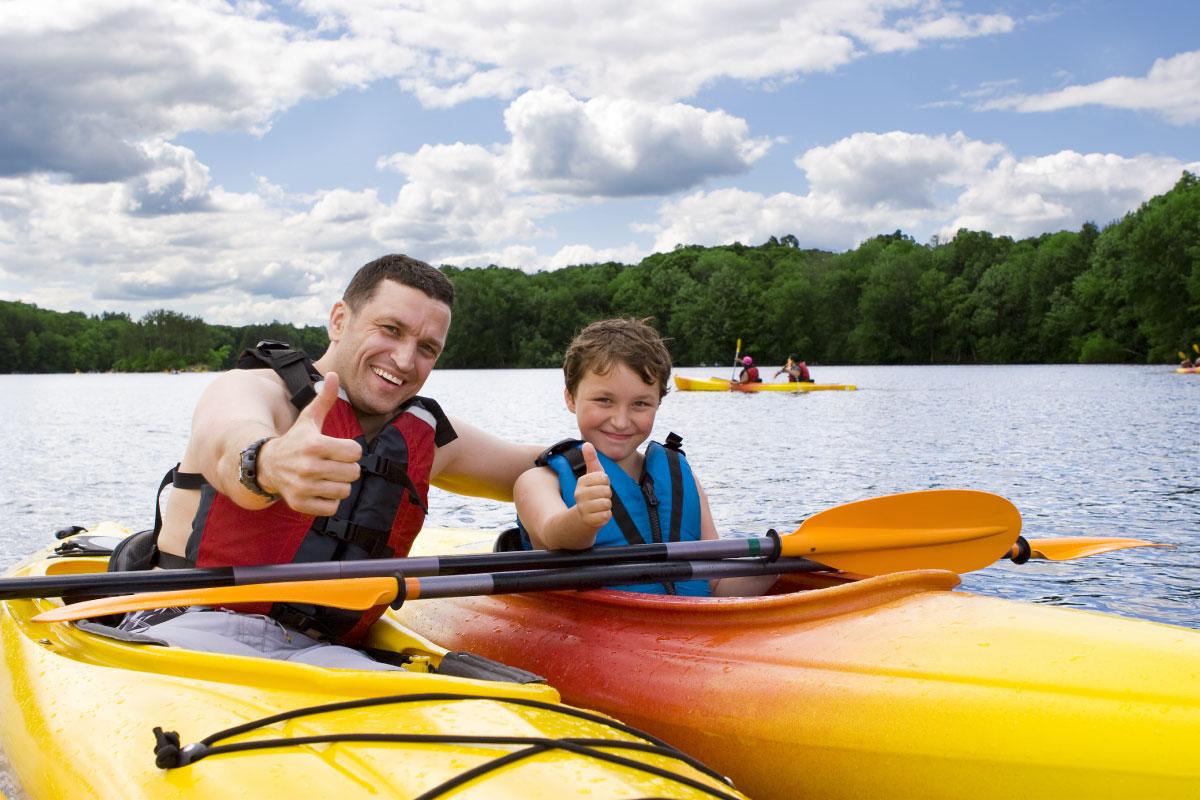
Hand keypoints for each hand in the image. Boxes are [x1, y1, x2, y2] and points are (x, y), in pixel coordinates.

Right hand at [258, 372, 362, 515]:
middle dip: (346, 468)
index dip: (349, 450)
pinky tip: (319, 490)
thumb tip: (333, 374)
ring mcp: (304, 487)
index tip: (337, 449)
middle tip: (332, 464)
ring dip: (338, 484)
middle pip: (353, 472)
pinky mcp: (301, 504)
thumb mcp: (309, 419)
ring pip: (344, 491)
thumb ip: (324, 398)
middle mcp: (309, 467)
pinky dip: (329, 501)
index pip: (356, 452)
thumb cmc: (295, 440)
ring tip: (325, 476)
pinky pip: (332, 507)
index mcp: (315, 444)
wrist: (267, 465)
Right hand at [573, 442, 612, 530]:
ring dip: (606, 506)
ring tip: (599, 506)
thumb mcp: (591, 476)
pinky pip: (606, 515)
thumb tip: (586, 443)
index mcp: (581, 482)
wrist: (582, 517)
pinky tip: (598, 515)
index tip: (599, 486)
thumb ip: (590, 460)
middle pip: (606, 491)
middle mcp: (580, 495)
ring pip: (607, 503)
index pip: (604, 478)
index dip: (605, 482)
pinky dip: (606, 515)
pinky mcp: (589, 520)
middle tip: (600, 497)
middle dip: (607, 494)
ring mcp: (583, 508)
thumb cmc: (591, 493)